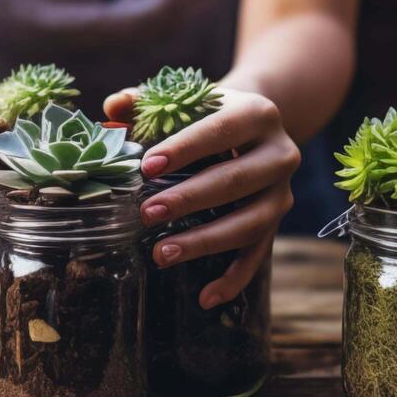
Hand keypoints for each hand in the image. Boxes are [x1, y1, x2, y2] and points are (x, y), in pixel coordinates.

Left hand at [103, 86, 298, 308]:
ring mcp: (282, 191)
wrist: (254, 124)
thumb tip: (114, 105)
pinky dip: (234, 278)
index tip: (148, 167)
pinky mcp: (277, 221)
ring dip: (205, 241)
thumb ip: (148, 101)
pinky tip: (206, 297)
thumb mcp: (185, 99)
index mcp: (259, 113)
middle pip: (237, 180)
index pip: (222, 130)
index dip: (186, 148)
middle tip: (147, 213)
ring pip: (250, 223)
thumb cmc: (206, 112)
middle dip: (190, 199)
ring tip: (162, 253)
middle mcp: (280, 153)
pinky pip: (258, 254)